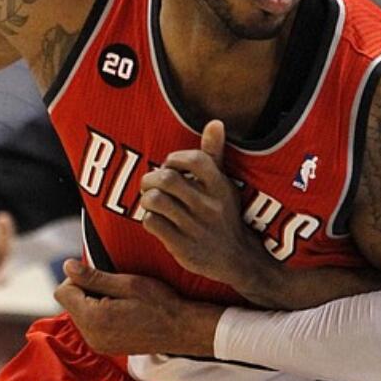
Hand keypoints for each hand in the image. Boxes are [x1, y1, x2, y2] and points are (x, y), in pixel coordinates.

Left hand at [54, 259, 221, 357]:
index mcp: (94, 320)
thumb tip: (67, 266)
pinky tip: (121, 310)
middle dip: (85, 290)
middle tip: (114, 286)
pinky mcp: (105, 347)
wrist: (181, 330)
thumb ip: (93, 277)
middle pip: (69, 303)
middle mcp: (91, 337)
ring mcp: (98, 344)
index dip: (77, 278)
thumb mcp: (127, 283)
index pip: (62, 292)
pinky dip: (100, 313)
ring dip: (93, 301)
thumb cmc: (159, 304)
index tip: (99, 275)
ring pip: (79, 313)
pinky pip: (90, 325)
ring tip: (120, 299)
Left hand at [139, 120, 264, 288]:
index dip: (175, 158)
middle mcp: (209, 206)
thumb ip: (214, 153)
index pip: (195, 160)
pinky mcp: (182, 246)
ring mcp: (195, 227)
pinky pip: (152, 223)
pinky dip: (148, 218)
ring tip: (151, 201)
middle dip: (151, 178)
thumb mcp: (223, 184)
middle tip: (150, 183)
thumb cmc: (222, 214)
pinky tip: (155, 218)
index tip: (169, 165)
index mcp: (220, 187)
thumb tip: (215, 122)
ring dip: (146, 198)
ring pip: (156, 201)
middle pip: (167, 179)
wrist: (235, 258)